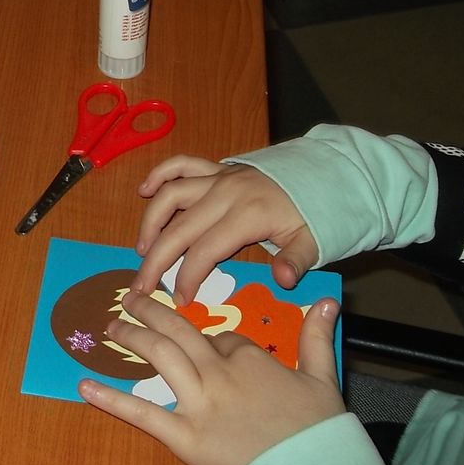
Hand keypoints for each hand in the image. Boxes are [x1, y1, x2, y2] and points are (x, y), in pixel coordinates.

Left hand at [79, 291, 344, 464]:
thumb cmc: (320, 430)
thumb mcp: (322, 378)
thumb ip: (316, 337)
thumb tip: (327, 302)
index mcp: (249, 357)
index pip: (220, 337)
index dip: (210, 339)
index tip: (205, 343)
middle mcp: (218, 372)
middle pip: (177, 330)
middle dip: (151, 311)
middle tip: (130, 298)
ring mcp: (199, 403)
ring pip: (159, 355)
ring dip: (131, 336)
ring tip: (110, 326)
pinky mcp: (184, 436)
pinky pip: (142, 414)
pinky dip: (111, 399)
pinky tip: (86, 385)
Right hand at [131, 156, 318, 303]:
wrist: (322, 175)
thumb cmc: (313, 215)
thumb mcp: (313, 241)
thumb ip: (296, 260)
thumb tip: (281, 279)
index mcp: (247, 216)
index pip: (205, 250)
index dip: (187, 276)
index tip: (179, 299)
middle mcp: (225, 194)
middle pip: (179, 228)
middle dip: (156, 259)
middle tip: (141, 285)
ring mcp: (218, 178)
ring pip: (171, 195)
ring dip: (151, 222)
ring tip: (141, 248)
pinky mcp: (216, 168)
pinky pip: (182, 164)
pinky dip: (160, 174)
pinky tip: (144, 190)